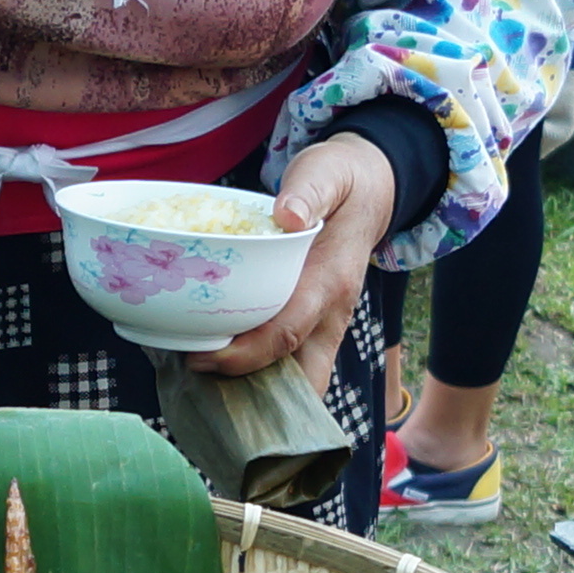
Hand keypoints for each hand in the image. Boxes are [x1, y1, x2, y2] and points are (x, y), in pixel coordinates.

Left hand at [215, 134, 398, 387]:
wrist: (371, 189)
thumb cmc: (340, 181)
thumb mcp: (325, 172)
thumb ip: (308, 191)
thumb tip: (289, 215)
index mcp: (330, 281)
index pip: (288, 333)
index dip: (245, 355)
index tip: (202, 358)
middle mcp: (332, 313)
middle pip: (304, 379)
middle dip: (260, 400)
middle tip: (203, 391)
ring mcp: (327, 324)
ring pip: (300, 379)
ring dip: (259, 393)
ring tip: (205, 390)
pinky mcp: (315, 325)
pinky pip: (292, 363)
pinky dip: (261, 375)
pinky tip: (221, 369)